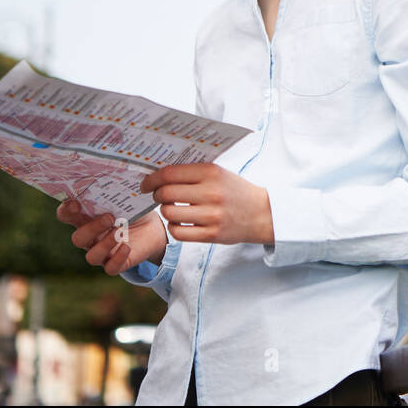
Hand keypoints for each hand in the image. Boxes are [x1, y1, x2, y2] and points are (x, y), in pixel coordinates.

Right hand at [57, 199, 167, 274]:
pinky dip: (117, 258)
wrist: (153, 228)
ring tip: (120, 232)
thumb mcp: (124, 198)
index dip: (66, 211)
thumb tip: (113, 171)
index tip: (76, 204)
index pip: (66, 215)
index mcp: (87, 218)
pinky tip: (127, 247)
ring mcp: (102, 251)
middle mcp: (90, 237)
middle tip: (109, 217)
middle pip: (78, 238)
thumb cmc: (133, 209)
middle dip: (91, 228)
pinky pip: (110, 268)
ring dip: (104, 244)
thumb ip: (114, 190)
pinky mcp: (116, 263)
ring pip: (91, 256)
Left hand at [141, 163, 274, 245]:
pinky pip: (178, 232)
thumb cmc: (235, 191)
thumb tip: (158, 173)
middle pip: (166, 194)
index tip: (146, 184)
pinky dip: (174, 228)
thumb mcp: (219, 172)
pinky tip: (180, 223)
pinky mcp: (212, 235)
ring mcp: (212, 215)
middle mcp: (211, 193)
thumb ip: (192, 172)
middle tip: (159, 196)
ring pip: (169, 213)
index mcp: (211, 172)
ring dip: (166, 211)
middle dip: (157, 195)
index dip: (152, 179)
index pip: (170, 173)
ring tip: (173, 209)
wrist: (262, 213)